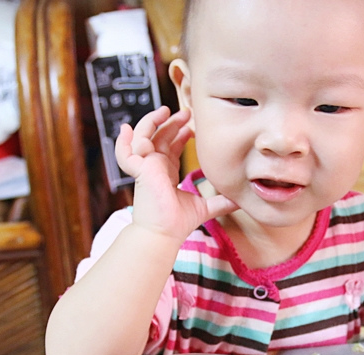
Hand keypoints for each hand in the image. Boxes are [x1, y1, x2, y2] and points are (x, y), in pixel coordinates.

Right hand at [115, 107, 236, 241]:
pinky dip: (123, 141)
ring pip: (143, 137)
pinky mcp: (139, 170)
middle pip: (160, 136)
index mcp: (167, 172)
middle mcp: (155, 167)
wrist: (165, 233)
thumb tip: (240, 200)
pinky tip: (127, 128)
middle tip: (186, 112)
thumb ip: (222, 201)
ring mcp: (145, 167)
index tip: (191, 126)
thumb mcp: (205, 206)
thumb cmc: (179, 222)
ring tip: (165, 110)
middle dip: (171, 122)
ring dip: (151, 122)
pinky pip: (125, 153)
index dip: (179, 134)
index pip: (171, 146)